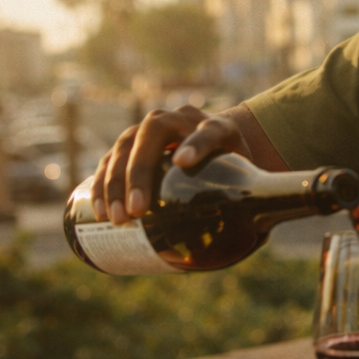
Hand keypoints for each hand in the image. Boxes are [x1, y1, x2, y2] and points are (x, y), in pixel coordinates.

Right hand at [90, 106, 251, 223]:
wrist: (212, 143)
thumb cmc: (231, 165)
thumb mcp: (247, 175)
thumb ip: (253, 199)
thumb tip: (260, 239)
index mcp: (215, 125)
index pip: (208, 131)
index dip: (196, 144)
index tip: (183, 161)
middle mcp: (178, 120)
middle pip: (153, 136)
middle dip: (140, 173)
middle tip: (138, 211)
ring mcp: (148, 128)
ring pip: (124, 146)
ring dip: (114, 182)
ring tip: (116, 218)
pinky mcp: (128, 144)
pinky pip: (109, 159)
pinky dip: (101, 183)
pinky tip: (98, 209)